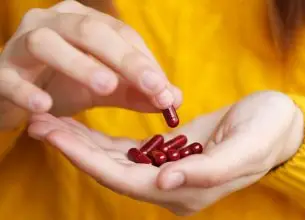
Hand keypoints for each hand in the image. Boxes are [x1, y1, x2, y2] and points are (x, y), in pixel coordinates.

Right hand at [0, 1, 180, 127]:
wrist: (21, 93)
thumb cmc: (66, 84)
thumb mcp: (106, 87)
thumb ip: (138, 91)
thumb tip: (176, 99)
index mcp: (83, 21)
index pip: (121, 35)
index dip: (145, 62)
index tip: (166, 91)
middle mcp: (53, 22)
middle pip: (90, 31)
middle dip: (124, 59)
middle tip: (152, 86)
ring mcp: (22, 43)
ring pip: (48, 43)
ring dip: (79, 65)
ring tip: (106, 87)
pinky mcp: (1, 70)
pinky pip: (11, 77)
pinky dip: (26, 90)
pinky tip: (45, 105)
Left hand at [27, 91, 303, 215]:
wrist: (276, 126)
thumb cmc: (266, 134)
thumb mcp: (244, 149)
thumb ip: (205, 171)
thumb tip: (163, 184)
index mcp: (187, 190)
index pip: (124, 179)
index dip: (87, 160)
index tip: (55, 136)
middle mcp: (171, 187)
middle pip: (111, 171)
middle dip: (74, 150)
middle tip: (40, 125)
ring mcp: (168, 172)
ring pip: (114, 161)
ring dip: (83, 143)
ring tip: (51, 124)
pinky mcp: (168, 154)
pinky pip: (128, 151)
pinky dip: (102, 141)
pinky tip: (82, 129)